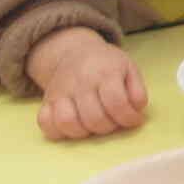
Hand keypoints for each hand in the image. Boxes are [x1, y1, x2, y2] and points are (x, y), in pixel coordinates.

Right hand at [26, 28, 147, 140]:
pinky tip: (73, 127)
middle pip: (94, 117)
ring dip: (84, 132)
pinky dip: (58, 131)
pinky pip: (45, 123)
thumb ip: (137, 91)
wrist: (74, 52)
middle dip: (109, 127)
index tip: (133, 120)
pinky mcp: (46, 101)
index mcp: (105, 72)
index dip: (128, 117)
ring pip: (67, 122)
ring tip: (94, 126)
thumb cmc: (106, 64)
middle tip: (113, 122)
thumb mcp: (129, 69)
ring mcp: (60, 92)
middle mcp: (80, 82)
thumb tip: (136, 111)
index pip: (116, 102)